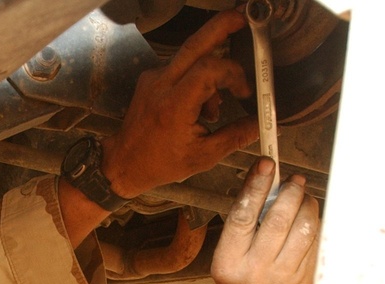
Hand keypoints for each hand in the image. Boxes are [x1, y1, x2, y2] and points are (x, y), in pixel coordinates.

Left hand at [102, 9, 258, 197]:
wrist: (124, 163)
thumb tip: (260, 124)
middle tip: (243, 18)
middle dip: (222, 26)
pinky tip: (201, 105)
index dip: (233, 73)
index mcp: (173, 106)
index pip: (208, 69)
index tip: (243, 91)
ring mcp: (153, 78)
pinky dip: (197, 78)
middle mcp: (161, 85)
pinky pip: (181, 67)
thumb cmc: (159, 163)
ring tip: (215, 106)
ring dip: (212, 68)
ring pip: (190, 55)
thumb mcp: (203, 156)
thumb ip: (235, 136)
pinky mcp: (151, 78)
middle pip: (195, 43)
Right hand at [211, 158, 319, 283]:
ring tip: (304, 199)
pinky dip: (314, 225)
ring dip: (306, 205)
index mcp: (228, 262)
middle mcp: (255, 270)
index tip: (266, 165)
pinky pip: (314, 242)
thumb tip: (265, 190)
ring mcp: (282, 276)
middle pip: (277, 217)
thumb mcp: (228, 263)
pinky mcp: (304, 280)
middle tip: (294, 181)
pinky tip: (309, 221)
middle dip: (290, 191)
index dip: (256, 185)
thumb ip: (243, 231)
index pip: (243, 215)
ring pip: (302, 227)